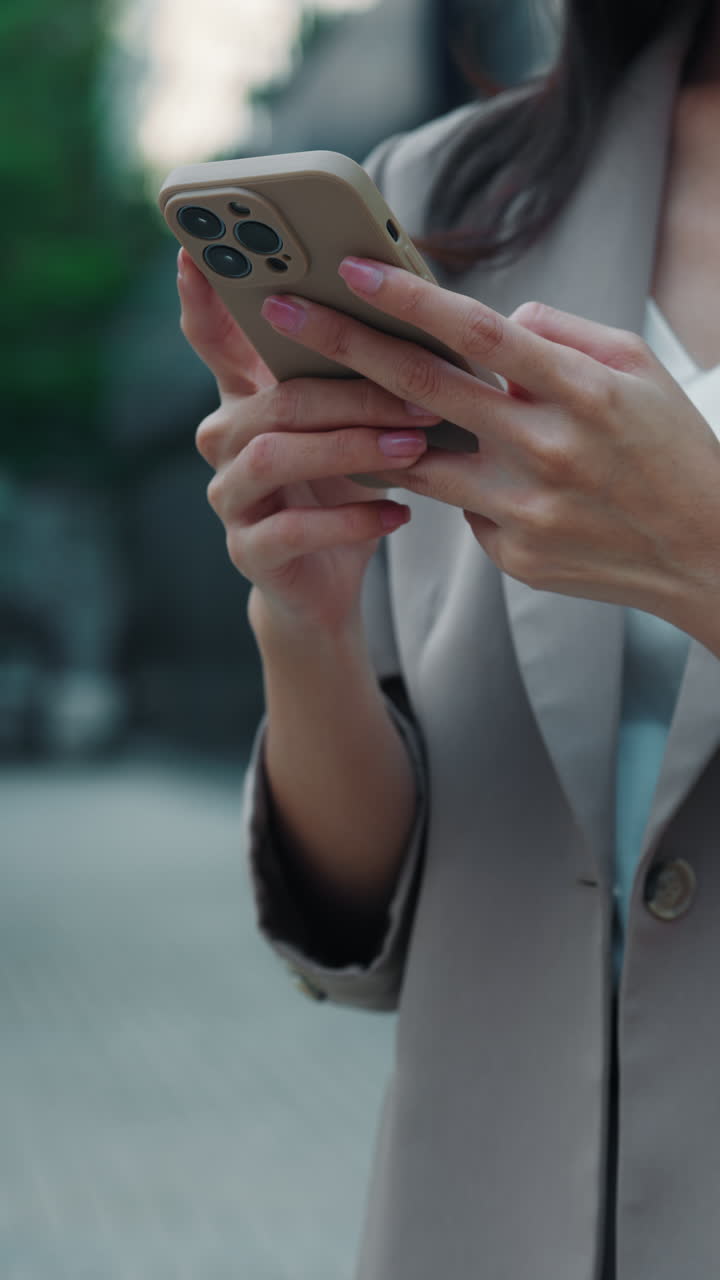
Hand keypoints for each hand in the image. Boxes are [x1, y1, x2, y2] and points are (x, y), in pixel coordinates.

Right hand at [177, 249, 439, 635]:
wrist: (325, 581)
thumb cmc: (341, 488)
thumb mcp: (347, 425)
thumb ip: (353, 374)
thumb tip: (414, 310)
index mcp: (246, 398)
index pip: (212, 340)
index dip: (200, 299)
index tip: (196, 254)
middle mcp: (224, 441)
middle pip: (273, 400)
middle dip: (349, 394)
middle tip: (419, 395)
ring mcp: (231, 497)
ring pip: (275, 457)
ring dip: (350, 449)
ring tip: (412, 450)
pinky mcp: (248, 550)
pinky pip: (292, 529)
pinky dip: (350, 520)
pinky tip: (396, 515)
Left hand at [260, 258, 719, 629]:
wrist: (707, 555)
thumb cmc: (672, 449)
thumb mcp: (639, 368)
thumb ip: (561, 335)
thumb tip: (494, 325)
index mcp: (582, 392)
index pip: (478, 333)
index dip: (409, 298)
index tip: (350, 268)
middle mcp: (546, 452)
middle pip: (424, 391)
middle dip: (345, 347)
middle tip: (282, 316)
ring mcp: (524, 511)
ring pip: (416, 462)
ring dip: (362, 427)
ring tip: (320, 401)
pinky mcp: (512, 556)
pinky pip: (461, 508)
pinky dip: (459, 483)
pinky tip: (484, 480)